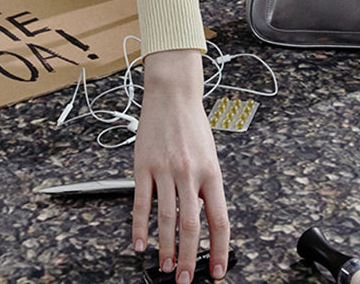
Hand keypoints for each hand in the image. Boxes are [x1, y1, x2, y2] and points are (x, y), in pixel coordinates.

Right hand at [132, 50, 229, 282]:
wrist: (173, 95)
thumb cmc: (193, 125)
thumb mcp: (210, 155)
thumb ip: (207, 186)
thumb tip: (202, 218)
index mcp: (212, 172)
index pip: (219, 219)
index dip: (220, 249)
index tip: (218, 270)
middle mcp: (190, 173)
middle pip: (192, 226)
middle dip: (190, 258)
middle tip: (186, 279)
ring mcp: (166, 170)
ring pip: (166, 219)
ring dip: (166, 248)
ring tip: (166, 266)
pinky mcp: (144, 166)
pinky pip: (141, 203)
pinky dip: (140, 228)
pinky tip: (139, 244)